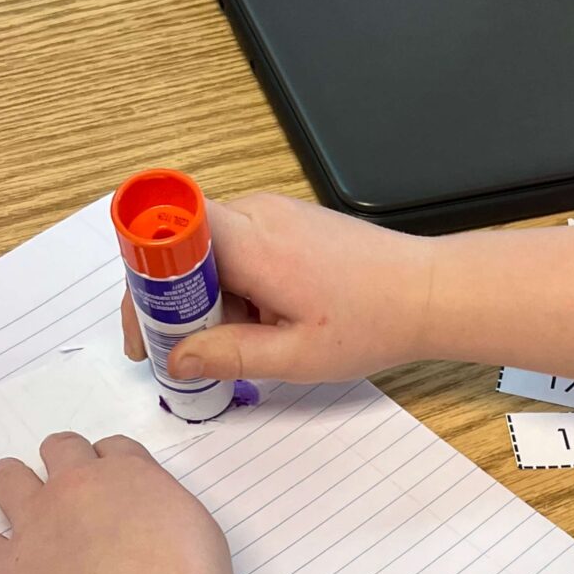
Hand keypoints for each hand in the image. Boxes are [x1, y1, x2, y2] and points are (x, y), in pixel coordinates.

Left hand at [0, 433, 233, 573]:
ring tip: (17, 490)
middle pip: (60, 449)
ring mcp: (36, 525)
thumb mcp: (200, 530)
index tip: (115, 483)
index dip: (112, 464)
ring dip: (14, 479)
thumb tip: (147, 514)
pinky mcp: (9, 569)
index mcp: (128, 474)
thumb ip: (166, 508)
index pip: (113, 449)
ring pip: (10, 478)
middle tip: (74, 488)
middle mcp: (76, 487)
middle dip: (66, 462)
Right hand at [121, 193, 433, 384]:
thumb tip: (177, 359)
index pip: (169, 235)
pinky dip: (231, 286)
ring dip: (204, 296)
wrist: (429, 292)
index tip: (145, 324)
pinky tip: (256, 323)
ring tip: (228, 343)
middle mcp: (256, 214)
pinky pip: (236, 247)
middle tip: (175, 350)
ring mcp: (271, 214)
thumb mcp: (295, 357)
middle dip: (169, 299)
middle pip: (181, 246)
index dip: (146, 278)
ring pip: (207, 250)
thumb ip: (228, 355)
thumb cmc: (373, 321)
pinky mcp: (285, 223)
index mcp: (253, 243)